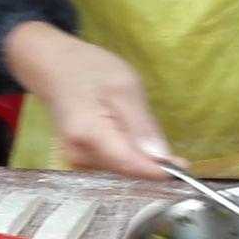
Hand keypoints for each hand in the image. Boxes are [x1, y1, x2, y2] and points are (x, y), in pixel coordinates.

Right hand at [2, 21, 172, 178]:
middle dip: (150, 159)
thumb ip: (141, 124)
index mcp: (89, 133)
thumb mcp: (123, 86)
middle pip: (127, 168)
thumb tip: (160, 157)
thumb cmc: (88, 70)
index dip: (159, 170)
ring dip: (139, 154)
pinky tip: (123, 129)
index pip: (130, 164)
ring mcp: (77, 159)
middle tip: (159, 133)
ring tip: (132, 120)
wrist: (54, 68)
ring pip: (123, 167)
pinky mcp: (81, 160)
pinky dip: (128, 151)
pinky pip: (114, 162)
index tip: (184, 168)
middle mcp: (79, 154)